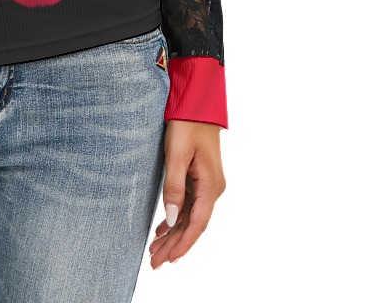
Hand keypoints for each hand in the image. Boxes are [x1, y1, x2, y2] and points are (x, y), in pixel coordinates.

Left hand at [149, 119, 225, 268]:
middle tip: (154, 263)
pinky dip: (175, 218)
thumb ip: (173, 186)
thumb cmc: (187, 125)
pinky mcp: (198, 178)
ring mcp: (206, 184)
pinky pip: (188, 205)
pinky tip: (163, 230)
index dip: (183, 243)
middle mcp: (212, 188)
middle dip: (174, 245)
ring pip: (189, 216)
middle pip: (193, 224)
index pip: (198, 223)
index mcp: (211, 185)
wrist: (196, 104)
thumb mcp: (176, 154)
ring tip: (155, 251)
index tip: (168, 260)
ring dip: (173, 234)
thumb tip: (172, 218)